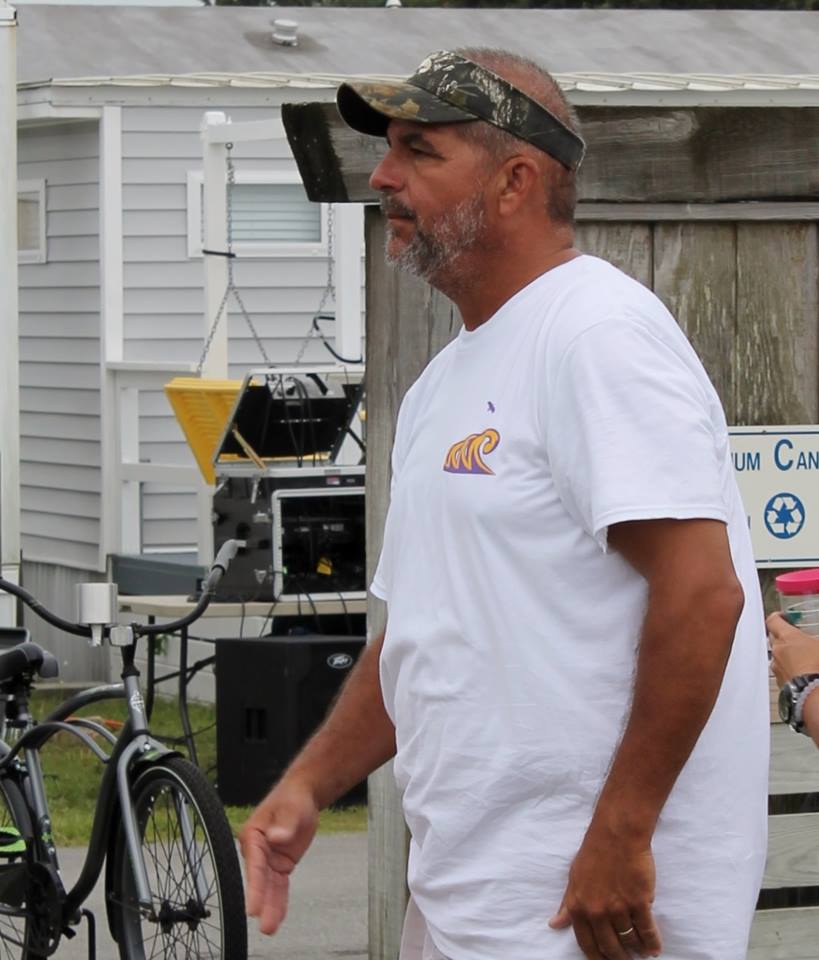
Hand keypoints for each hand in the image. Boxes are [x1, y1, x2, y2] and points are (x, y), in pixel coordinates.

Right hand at [239, 777, 319, 934]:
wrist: (302, 796)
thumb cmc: (292, 798)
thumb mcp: (291, 808)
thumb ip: (284, 825)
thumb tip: (276, 838)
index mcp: (252, 835)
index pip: (254, 864)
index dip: (254, 887)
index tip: (253, 908)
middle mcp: (257, 850)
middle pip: (260, 880)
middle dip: (262, 902)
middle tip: (265, 926)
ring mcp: (268, 859)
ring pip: (269, 887)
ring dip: (270, 906)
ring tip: (270, 928)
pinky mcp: (280, 864)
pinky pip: (279, 885)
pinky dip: (279, 900)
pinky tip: (277, 917)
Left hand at [549, 825, 661, 958]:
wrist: (616, 835)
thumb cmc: (594, 853)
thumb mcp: (573, 878)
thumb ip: (567, 904)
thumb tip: (554, 924)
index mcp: (578, 906)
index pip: (587, 943)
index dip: (597, 957)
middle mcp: (596, 911)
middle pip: (610, 947)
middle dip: (619, 957)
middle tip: (625, 959)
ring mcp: (619, 908)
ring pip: (629, 940)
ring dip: (636, 950)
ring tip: (641, 953)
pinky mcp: (639, 902)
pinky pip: (647, 931)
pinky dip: (652, 942)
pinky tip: (654, 947)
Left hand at [768, 612, 818, 686]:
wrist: (814, 695)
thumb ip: (815, 639)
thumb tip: (815, 640)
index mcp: (787, 637)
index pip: (773, 620)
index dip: (778, 617)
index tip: (784, 617)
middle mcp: (777, 650)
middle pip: (774, 638)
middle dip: (784, 637)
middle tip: (798, 638)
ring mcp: (777, 667)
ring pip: (778, 656)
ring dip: (787, 654)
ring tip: (804, 658)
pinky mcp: (780, 682)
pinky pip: (782, 671)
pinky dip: (789, 669)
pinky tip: (803, 672)